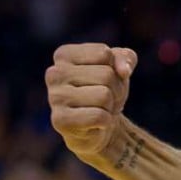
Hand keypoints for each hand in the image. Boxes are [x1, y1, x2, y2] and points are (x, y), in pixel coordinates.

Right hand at [46, 43, 136, 158]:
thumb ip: (126, 57)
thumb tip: (124, 70)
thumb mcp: (120, 66)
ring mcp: (54, 97)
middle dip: (116, 89)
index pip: (104, 54)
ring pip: (104, 95)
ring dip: (110, 105)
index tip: (106, 79)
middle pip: (106, 75)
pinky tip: (95, 123)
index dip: (116, 68)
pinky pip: (98, 116)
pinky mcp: (59, 120)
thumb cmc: (106, 89)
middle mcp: (54, 73)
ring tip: (100, 108)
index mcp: (64, 55)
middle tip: (106, 98)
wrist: (99, 125)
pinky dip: (105, 121)